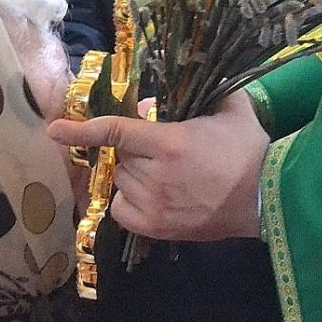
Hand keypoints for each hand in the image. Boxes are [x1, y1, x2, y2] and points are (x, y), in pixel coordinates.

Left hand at [48, 91, 267, 240]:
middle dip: (135, 147)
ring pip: (121, 180)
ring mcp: (152, 205)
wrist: (267, 198)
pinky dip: (128, 198)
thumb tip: (154, 102)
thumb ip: (196, 94)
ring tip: (165, 172)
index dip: (81, 130)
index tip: (53, 130)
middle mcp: (154, 175)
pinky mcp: (154, 227)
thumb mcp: (229, 108)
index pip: (115, 131)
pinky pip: (121, 208)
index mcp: (169, 143)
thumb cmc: (249, 150)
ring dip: (134, 171)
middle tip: (162, 147)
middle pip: (120, 155)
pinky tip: (152, 193)